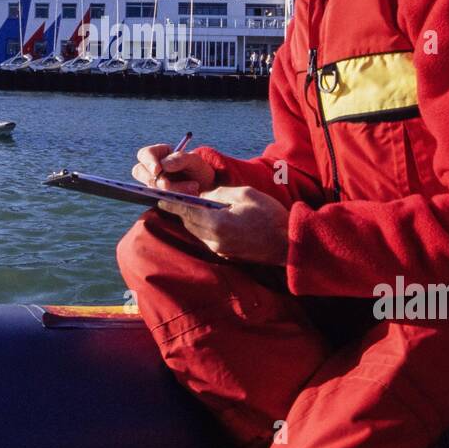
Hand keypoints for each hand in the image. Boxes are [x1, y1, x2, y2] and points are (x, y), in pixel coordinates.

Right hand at [132, 144, 215, 194]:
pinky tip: (187, 197)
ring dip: (170, 190)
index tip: (157, 170)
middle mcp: (152, 170)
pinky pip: (158, 200)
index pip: (144, 154)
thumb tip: (163, 165)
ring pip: (151, 188)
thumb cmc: (197, 169)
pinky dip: (172, 200)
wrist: (205, 188)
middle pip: (140, 172)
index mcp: (158, 154)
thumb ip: (180, 158)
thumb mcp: (194, 160)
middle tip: (168, 185)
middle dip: (155, 180)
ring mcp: (153, 185)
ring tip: (192, 188)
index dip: (148, 162)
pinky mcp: (158, 198)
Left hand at [156, 186, 288, 265]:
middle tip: (174, 198)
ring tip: (190, 206)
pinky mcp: (226, 253)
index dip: (172, 204)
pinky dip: (203, 227)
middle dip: (182, 211)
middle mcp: (214, 240)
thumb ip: (219, 194)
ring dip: (193, 220)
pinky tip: (208, 217)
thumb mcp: (245, 195)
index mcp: (217, 224)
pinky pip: (207, 238)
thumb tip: (203, 196)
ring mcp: (220, 249)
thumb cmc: (270, 216)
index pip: (187, 213)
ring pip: (197, 232)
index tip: (160, 198)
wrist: (288, 245)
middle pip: (189, 224)